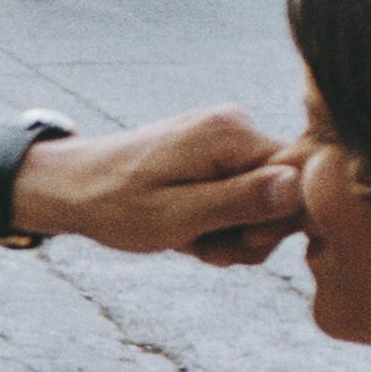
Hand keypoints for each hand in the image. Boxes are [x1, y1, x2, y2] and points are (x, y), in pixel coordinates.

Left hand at [14, 107, 302, 262]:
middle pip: (285, 194)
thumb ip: (239, 202)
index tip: (235, 239)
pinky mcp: (217, 157)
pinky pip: (240, 199)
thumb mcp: (177, 215)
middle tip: (202, 245)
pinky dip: (217, 223)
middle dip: (249, 232)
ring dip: (230, 234)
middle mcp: (236, 126)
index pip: (300, 179)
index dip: (277, 222)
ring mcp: (226, 141)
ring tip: (187, 238)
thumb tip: (297, 187)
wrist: (70, 187)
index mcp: (231, 133)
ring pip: (262, 204)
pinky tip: (187, 231)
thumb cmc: (114, 204)